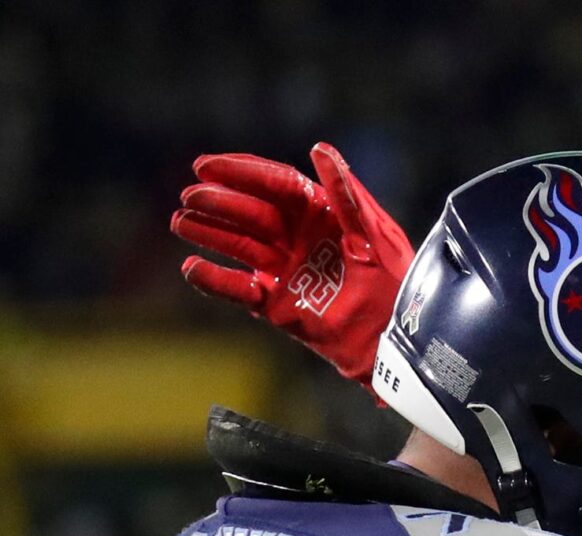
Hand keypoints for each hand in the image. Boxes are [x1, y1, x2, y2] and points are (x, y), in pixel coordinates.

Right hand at [172, 143, 411, 381]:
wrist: (396, 337)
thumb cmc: (395, 280)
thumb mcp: (374, 231)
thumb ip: (346, 193)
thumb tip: (319, 148)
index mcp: (318, 213)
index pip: (273, 183)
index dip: (240, 172)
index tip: (206, 165)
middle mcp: (296, 237)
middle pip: (250, 212)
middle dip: (219, 202)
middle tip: (191, 196)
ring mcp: (283, 269)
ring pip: (238, 245)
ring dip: (209, 233)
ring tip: (182, 223)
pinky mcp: (276, 304)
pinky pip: (237, 290)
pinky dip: (215, 280)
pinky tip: (192, 267)